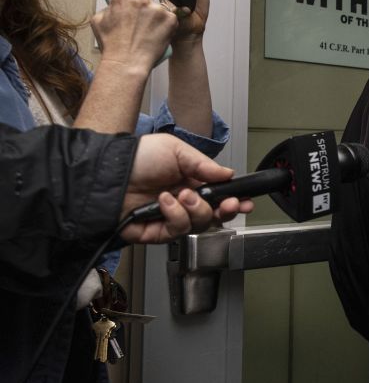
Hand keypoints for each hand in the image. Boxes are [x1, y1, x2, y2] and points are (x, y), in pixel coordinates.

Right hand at [90, 0, 176, 72]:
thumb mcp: (99, 20)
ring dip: (157, 10)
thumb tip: (114, 4)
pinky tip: (157, 33)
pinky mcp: (171, 19)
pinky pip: (170, 17)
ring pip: (161, 2)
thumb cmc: (113, 45)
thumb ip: (109, 7)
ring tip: (149, 27)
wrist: (127, 62)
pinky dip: (165, 24)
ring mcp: (159, 8)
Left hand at [120, 134, 253, 243]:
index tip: (246, 201)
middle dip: (226, 211)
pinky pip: (175, 232)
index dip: (234, 200)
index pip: (219, 196)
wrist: (108, 171)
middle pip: (214, 216)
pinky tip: (165, 201)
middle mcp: (182, 202)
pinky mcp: (154, 232)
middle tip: (229, 204)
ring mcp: (168, 218)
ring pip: (198, 225)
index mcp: (191, 182)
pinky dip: (174, 216)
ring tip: (182, 195)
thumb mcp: (176, 150)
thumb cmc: (137, 156)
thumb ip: (204, 164)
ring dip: (195, 209)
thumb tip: (228, 173)